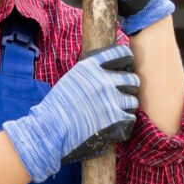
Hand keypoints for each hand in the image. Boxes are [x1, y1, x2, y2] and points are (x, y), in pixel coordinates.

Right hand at [1, 45, 140, 182]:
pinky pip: (130, 117)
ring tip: (115, 112)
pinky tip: (116, 124)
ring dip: (126, 106)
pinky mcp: (116, 118)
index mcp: (90, 67)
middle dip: (128, 87)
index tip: (127, 64)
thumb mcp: (69, 80)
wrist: (50, 129)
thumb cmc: (55, 107)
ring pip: (133, 100)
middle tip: (121, 94)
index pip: (120, 54)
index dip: (127, 59)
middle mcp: (103, 80)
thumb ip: (88, 75)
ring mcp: (111, 99)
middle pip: (132, 79)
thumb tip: (103, 75)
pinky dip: (124, 121)